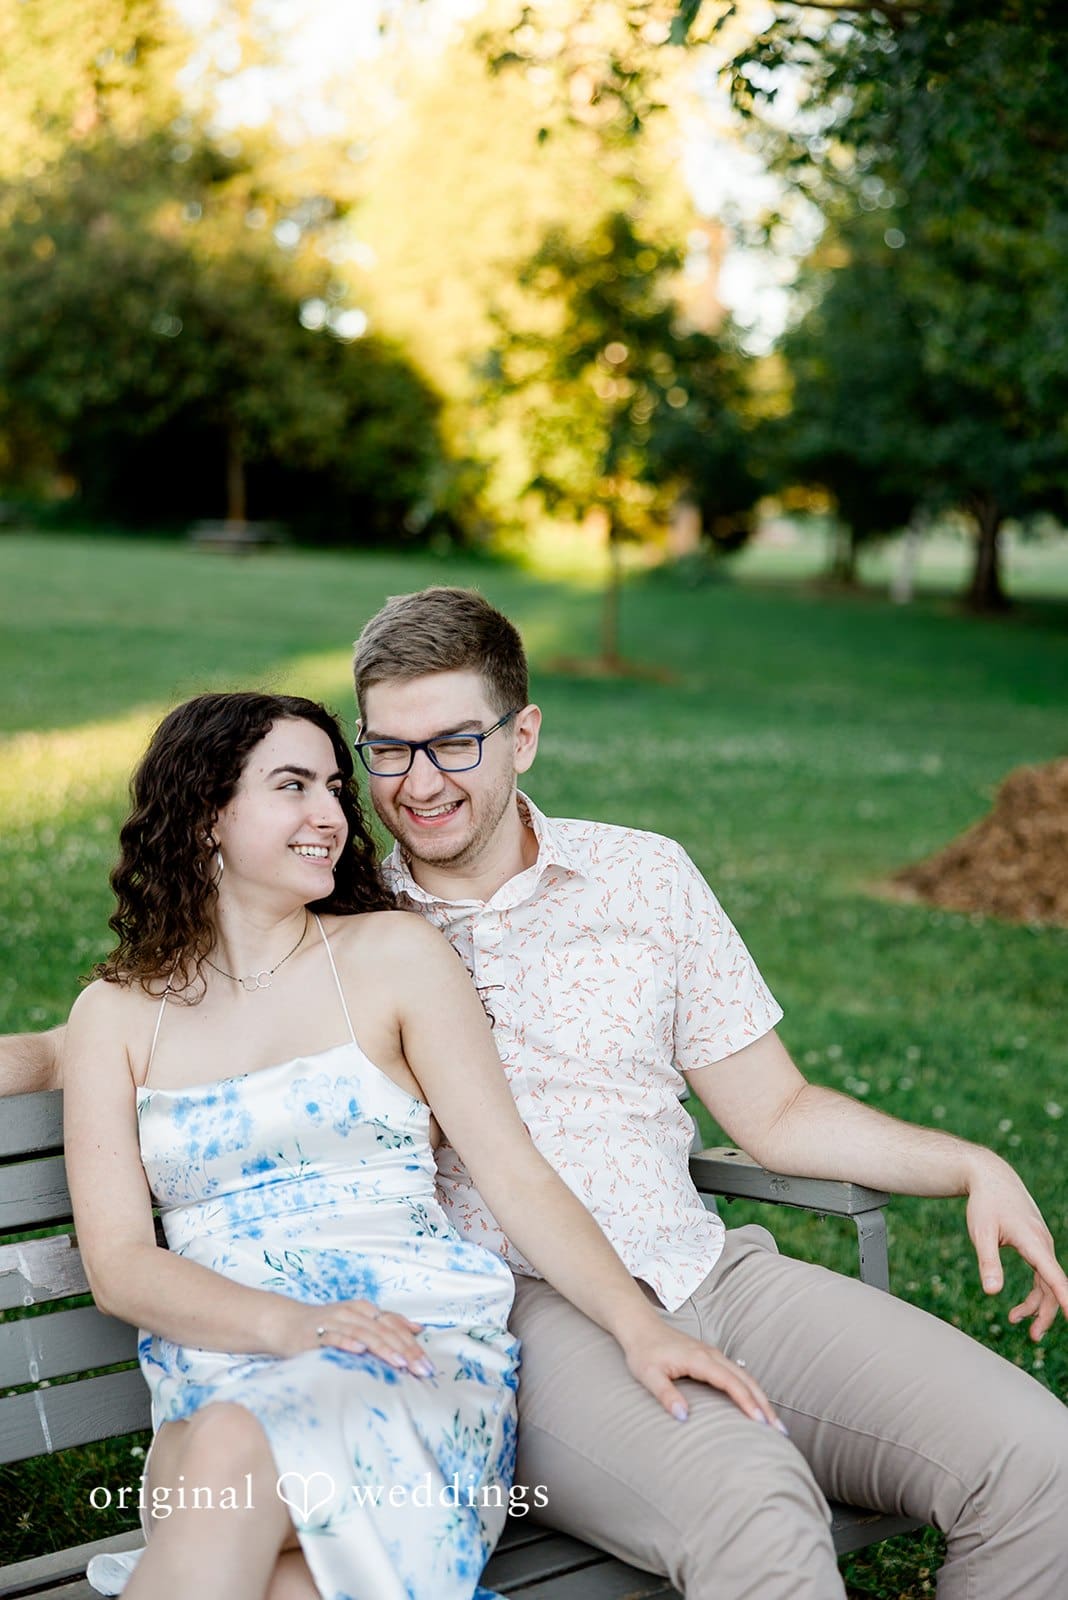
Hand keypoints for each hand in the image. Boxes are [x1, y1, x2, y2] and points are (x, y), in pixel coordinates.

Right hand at [292, 1299, 433, 1374]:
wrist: (286, 1323)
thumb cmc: (328, 1326)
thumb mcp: (359, 1321)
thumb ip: (387, 1323)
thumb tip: (419, 1328)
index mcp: (365, 1310)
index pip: (395, 1326)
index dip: (413, 1345)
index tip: (428, 1365)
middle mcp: (353, 1313)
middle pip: (384, 1330)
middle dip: (405, 1350)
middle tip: (421, 1369)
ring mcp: (334, 1321)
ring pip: (364, 1333)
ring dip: (383, 1347)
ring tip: (400, 1362)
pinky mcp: (316, 1333)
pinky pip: (334, 1337)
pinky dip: (347, 1342)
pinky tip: (360, 1350)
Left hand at [623, 1322, 786, 1431]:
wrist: (640, 1327)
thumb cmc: (643, 1352)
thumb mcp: (648, 1375)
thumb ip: (665, 1394)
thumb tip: (683, 1417)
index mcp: (700, 1359)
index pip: (731, 1383)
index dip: (747, 1403)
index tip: (761, 1423)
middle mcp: (712, 1355)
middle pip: (746, 1380)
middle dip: (764, 1405)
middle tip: (780, 1431)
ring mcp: (713, 1354)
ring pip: (745, 1376)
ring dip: (761, 1398)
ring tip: (774, 1423)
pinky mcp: (711, 1357)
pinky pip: (737, 1374)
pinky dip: (751, 1390)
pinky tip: (755, 1404)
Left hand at [965, 1151, 1067, 1339]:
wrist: (990, 1177)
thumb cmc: (985, 1204)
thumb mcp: (981, 1233)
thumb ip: (988, 1262)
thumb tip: (992, 1292)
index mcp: (1033, 1242)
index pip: (1055, 1277)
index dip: (1066, 1299)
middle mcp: (1043, 1244)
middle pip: (1053, 1285)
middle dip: (1047, 1313)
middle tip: (1032, 1335)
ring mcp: (1041, 1244)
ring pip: (1047, 1282)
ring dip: (1037, 1305)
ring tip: (1016, 1322)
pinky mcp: (1035, 1244)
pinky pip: (1041, 1273)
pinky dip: (1034, 1292)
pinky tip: (1019, 1307)